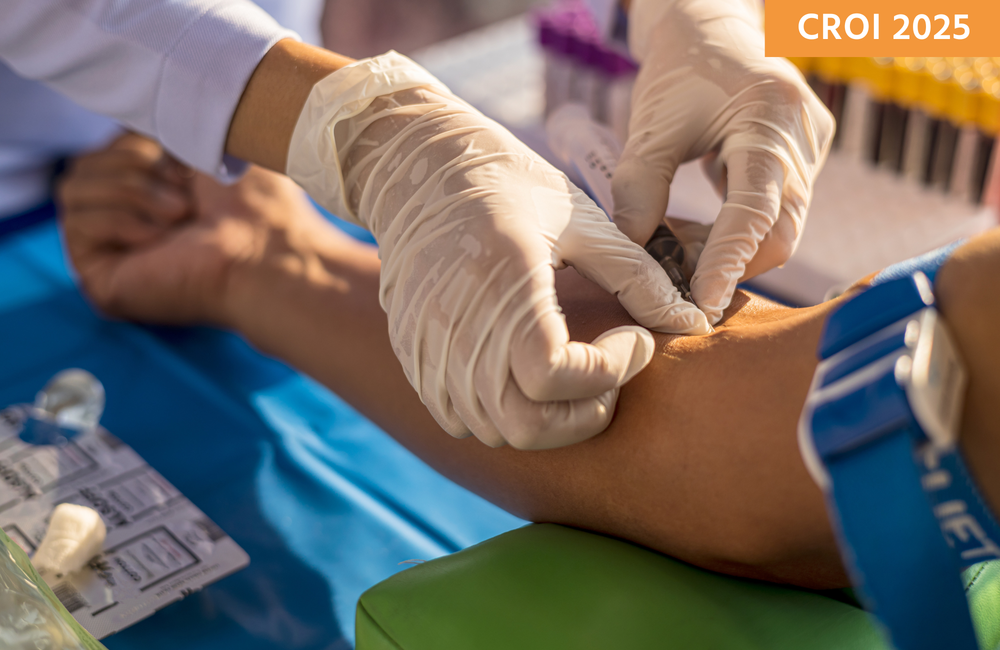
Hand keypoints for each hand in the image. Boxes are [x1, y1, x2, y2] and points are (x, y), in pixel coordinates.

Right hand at [59, 132, 325, 326]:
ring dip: (134, 191)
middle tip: (186, 195)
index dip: (142, 142)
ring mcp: (112, 250)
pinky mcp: (99, 277)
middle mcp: (129, 219)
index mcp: (154, 187)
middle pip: (86, 161)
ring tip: (180, 215)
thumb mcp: (213, 138)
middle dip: (137, 166)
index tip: (184, 161)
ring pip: (74, 187)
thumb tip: (132, 101)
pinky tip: (161, 239)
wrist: (268, 250)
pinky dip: (121, 221)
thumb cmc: (259, 201)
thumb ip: (171, 118)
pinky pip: (77, 222)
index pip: (108, 144)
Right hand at [287, 52, 710, 449]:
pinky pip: (457, 416)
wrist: (415, 167)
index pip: (553, 374)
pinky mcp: (411, 352)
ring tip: (572, 374)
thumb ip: (636, 276)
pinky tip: (524, 376)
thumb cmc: (506, 183)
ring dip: (545, 418)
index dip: (609, 370)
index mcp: (504, 279)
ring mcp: (426, 343)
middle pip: (524, 424)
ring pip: (492, 429)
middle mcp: (456, 322)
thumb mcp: (581, 218)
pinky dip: (499, 414)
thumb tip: (691, 322)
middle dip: (583, 414)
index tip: (635, 338)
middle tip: (610, 375)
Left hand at [612, 0, 834, 323]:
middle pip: (781, 230)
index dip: (731, 261)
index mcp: (768, 117)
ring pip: (779, 227)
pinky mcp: (806, 159)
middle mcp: (801, 136)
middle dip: (731, 264)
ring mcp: (811, 149)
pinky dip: (736, 232)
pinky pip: (777, 212)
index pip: (756, 209)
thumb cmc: (678, 70)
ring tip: (676, 245)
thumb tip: (635, 252)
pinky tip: (698, 230)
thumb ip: (639, 189)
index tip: (703, 301)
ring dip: (729, 249)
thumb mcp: (649, 127)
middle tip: (678, 282)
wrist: (712, 30)